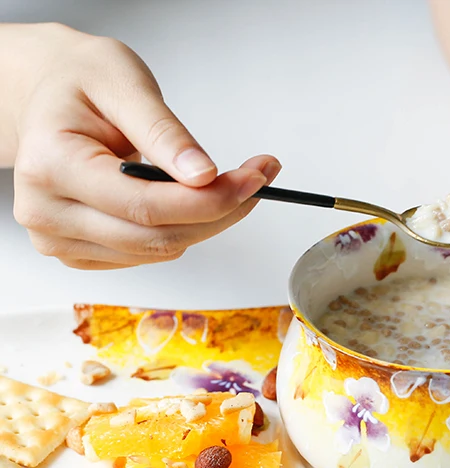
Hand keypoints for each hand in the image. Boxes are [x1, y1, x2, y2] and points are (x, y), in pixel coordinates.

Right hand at [10, 24, 279, 268]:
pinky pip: (147, 254)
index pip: (144, 206)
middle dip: (219, 213)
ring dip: (205, 223)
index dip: (209, 201)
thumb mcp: (124, 84)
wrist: (49, 96)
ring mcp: (60, 238)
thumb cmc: (80, 83)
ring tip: (226, 184)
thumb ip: (164, 132)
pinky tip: (188, 202)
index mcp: (50, 165)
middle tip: (255, 180)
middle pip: (157, 238)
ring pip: (159, 251)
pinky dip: (181, 231)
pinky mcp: (80, 253)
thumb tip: (202, 175)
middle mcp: (47, 211)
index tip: (253, 180)